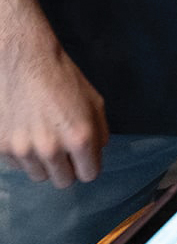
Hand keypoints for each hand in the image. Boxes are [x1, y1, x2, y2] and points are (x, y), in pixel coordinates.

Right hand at [0, 21, 107, 186]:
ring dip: (45, 163)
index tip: (85, 158)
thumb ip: (100, 130)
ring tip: (45, 137)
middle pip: (64, 181)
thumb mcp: (93, 100)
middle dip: (68, 167)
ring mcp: (24, 151)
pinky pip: (19, 166)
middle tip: (66, 149)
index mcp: (79, 137)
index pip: (89, 174)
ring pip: (40, 176)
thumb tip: (99, 151)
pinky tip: (28, 132)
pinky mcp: (3, 149)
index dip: (89, 165)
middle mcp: (51, 149)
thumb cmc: (63, 77)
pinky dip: (25, 156)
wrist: (25, 62)